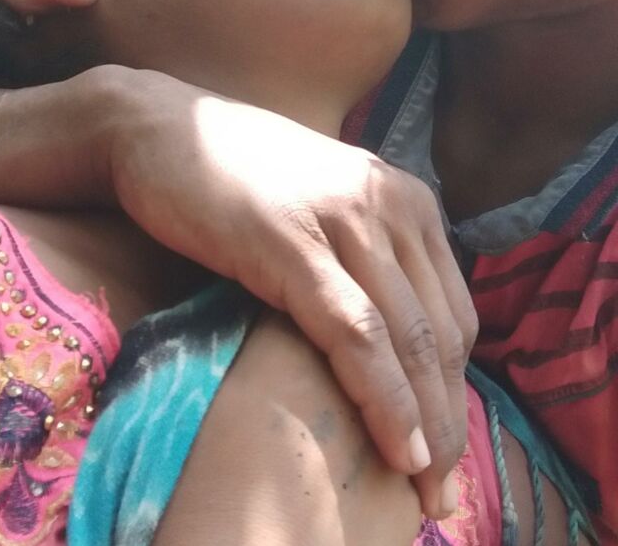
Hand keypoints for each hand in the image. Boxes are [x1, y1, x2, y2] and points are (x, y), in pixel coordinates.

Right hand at [0, 66, 477, 517]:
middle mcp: (390, 203)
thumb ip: (364, 256)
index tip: (451, 445)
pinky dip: (384, 397)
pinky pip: (355, 334)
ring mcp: (343, 219)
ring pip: (408, 338)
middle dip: (450, 418)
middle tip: (447, 490)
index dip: (457, 388)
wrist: (162, 129)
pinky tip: (398, 448)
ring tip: (427, 488)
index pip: (453, 311)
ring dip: (427, 423)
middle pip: (442, 332)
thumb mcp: (321, 210)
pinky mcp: (293, 242)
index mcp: (405, 199)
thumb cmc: (238, 178)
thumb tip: (389, 338)